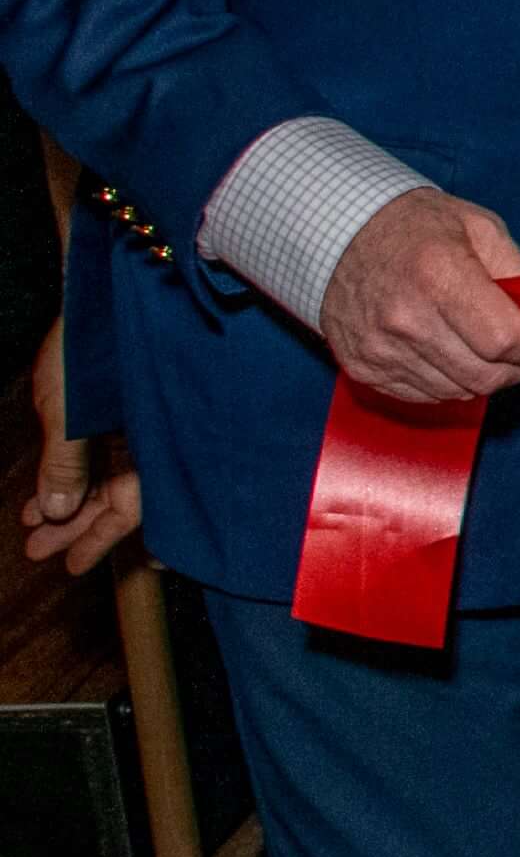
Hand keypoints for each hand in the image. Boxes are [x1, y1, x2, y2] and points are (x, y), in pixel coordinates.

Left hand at [19, 327, 133, 578]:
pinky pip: (97, 456)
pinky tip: (42, 492)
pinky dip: (68, 475)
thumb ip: (65, 463)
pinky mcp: (118, 412)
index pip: (132, 506)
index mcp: (151, 442)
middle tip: (38, 551)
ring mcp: (134, 425)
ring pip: (104, 479)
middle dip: (75, 527)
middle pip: (117, 497)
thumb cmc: (90, 347)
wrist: (99, 292)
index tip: (72, 564)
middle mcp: (150, 438)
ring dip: (66, 504)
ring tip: (31, 526)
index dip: (101, 537)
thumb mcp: (68, 413)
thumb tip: (57, 511)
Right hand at [315, 190, 519, 405]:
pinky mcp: (362, 367)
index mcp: (438, 275)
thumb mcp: (480, 228)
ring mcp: (379, 347)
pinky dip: (450, 383)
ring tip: (491, 354)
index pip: (504, 339)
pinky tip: (454, 357)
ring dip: (485, 379)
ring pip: (457, 391)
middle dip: (519, 370)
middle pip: (483, 375)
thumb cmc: (417, 227)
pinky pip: (424, 395)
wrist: (338, 233)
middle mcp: (404, 318)